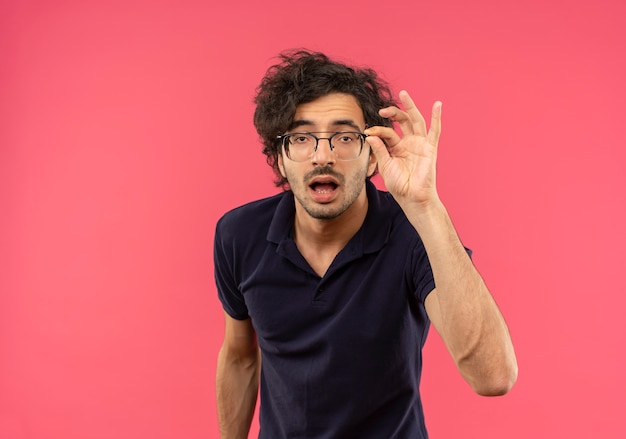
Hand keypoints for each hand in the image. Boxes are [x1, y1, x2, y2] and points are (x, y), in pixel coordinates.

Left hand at [364, 90, 441, 207]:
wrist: (412, 198)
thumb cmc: (400, 185)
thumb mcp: (385, 166)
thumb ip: (379, 150)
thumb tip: (370, 135)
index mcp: (397, 147)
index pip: (387, 132)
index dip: (378, 130)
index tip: (368, 132)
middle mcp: (409, 143)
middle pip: (403, 121)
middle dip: (393, 112)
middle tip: (382, 109)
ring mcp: (420, 144)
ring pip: (416, 121)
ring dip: (410, 107)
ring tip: (403, 94)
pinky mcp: (430, 148)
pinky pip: (434, 131)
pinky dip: (437, 117)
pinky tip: (437, 105)